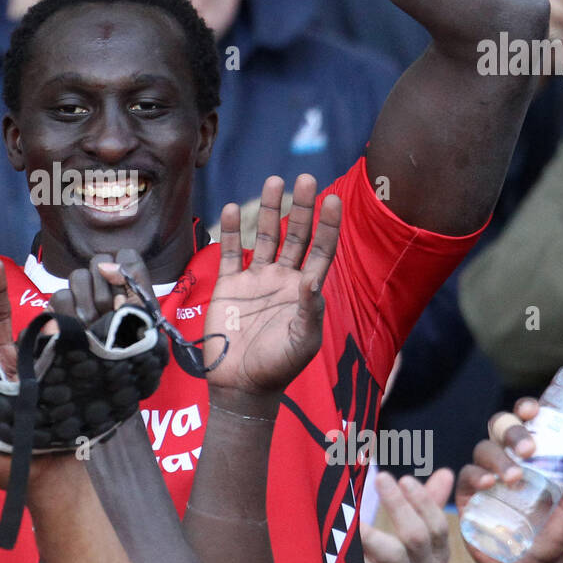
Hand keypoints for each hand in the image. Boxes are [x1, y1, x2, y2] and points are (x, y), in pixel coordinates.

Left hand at [0, 259, 69, 489]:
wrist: (56, 487)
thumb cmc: (13, 471)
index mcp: (3, 373)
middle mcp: (29, 367)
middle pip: (31, 324)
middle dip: (35, 304)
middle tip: (31, 287)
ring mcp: (56, 373)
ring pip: (59, 335)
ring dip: (65, 323)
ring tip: (71, 321)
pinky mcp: (80, 383)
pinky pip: (82, 354)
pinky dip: (87, 341)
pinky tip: (93, 332)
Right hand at [203, 175, 339, 398]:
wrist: (240, 384)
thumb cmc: (278, 367)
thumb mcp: (302, 341)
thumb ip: (310, 310)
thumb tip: (313, 279)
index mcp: (304, 291)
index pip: (321, 250)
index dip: (328, 225)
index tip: (332, 198)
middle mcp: (282, 279)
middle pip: (295, 235)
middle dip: (301, 207)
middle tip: (305, 178)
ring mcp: (255, 280)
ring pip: (265, 237)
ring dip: (270, 210)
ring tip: (274, 182)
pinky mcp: (229, 286)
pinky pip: (230, 252)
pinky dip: (231, 231)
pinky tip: (232, 209)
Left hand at [362, 469, 452, 562]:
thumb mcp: (424, 544)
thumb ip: (430, 506)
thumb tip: (446, 472)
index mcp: (437, 556)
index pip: (437, 527)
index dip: (423, 501)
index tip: (405, 478)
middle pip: (414, 539)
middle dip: (399, 506)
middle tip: (380, 478)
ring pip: (388, 560)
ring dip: (370, 534)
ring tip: (353, 512)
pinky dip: (354, 558)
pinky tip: (339, 539)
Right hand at [456, 403, 562, 562]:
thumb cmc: (553, 533)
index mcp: (529, 454)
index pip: (524, 421)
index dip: (525, 410)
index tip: (532, 411)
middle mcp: (505, 457)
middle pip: (500, 428)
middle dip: (512, 431)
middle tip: (528, 449)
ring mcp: (484, 474)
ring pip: (483, 449)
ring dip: (498, 459)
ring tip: (514, 479)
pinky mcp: (468, 494)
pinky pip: (466, 475)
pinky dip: (477, 475)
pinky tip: (490, 484)